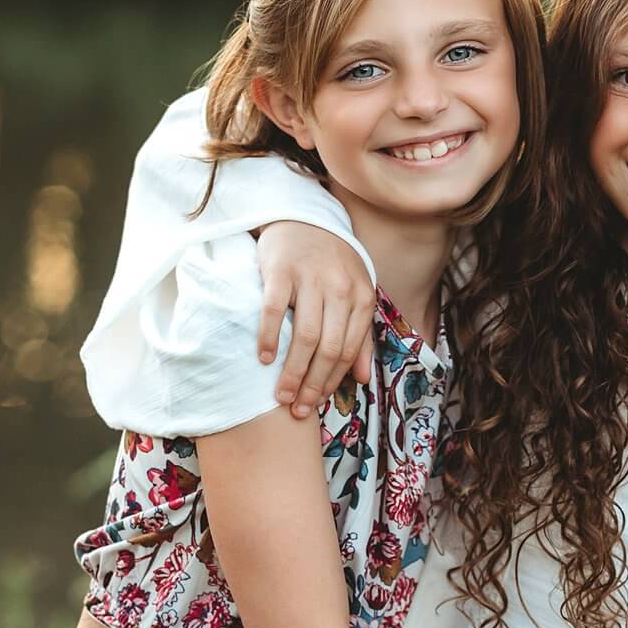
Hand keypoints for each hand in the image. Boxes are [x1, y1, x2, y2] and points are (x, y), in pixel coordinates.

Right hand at [253, 222, 373, 415]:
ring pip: (305, 336)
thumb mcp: (354, 296)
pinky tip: (265, 359)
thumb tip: (361, 380)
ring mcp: (311, 278)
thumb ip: (360, 337)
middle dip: (312, 384)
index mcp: (362, 297)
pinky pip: (275, 311)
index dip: (332, 381)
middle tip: (296, 408)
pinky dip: (270, 338)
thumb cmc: (330, 266)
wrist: (303, 218)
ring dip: (292, 372)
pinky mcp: (281, 270)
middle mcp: (340, 288)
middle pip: (329, 348)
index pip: (349, 350)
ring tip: (280, 395)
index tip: (316, 402)